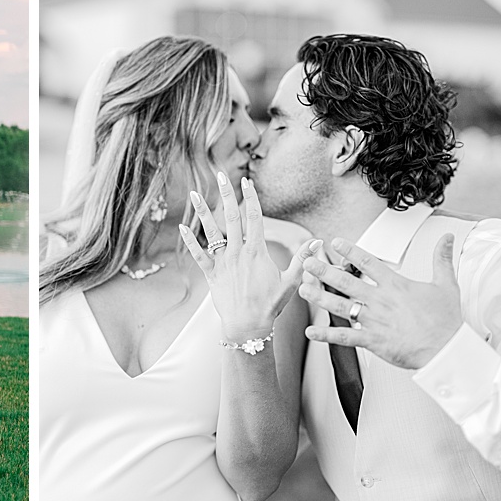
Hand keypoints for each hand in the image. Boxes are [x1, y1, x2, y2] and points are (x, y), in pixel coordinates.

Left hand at [178, 171, 311, 342]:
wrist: (248, 325)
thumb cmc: (271, 304)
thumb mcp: (291, 281)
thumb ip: (304, 259)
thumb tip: (318, 241)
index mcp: (257, 251)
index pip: (254, 217)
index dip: (251, 197)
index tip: (247, 181)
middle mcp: (238, 252)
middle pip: (231, 217)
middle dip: (226, 194)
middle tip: (221, 175)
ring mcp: (223, 262)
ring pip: (211, 232)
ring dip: (202, 212)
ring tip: (195, 194)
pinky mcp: (211, 274)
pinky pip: (198, 255)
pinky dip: (190, 241)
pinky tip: (182, 227)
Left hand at [299, 235, 463, 369]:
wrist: (448, 349)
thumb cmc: (447, 320)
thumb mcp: (447, 285)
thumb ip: (442, 259)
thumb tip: (448, 238)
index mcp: (396, 286)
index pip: (369, 263)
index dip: (350, 251)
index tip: (335, 242)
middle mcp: (380, 301)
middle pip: (346, 282)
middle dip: (324, 271)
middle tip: (307, 263)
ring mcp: (374, 320)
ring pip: (341, 306)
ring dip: (319, 297)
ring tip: (302, 290)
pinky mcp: (372, 340)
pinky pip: (345, 336)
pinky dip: (326, 335)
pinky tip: (310, 331)